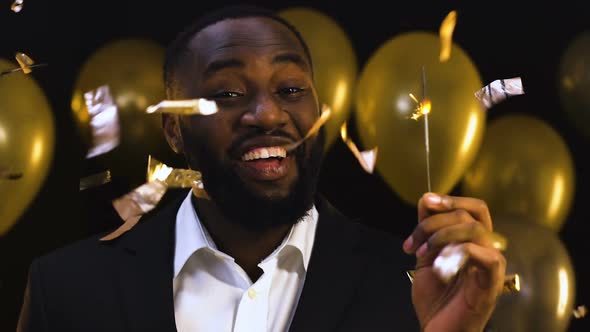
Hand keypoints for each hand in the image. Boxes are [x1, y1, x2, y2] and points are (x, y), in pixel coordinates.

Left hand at [402, 193, 505, 331]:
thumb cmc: (435, 300)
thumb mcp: (425, 257)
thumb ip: (427, 230)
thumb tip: (426, 200)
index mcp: (472, 243)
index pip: (473, 208)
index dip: (451, 199)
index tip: (426, 201)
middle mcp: (485, 251)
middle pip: (473, 214)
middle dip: (438, 219)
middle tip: (415, 240)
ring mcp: (490, 266)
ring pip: (475, 230)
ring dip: (442, 236)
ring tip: (423, 254)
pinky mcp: (492, 283)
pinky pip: (485, 255)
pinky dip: (458, 253)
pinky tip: (440, 267)